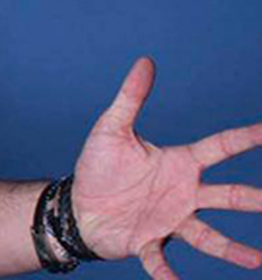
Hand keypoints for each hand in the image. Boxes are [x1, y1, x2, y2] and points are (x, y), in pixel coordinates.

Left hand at [72, 57, 261, 279]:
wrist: (77, 204)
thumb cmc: (98, 167)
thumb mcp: (112, 129)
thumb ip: (131, 98)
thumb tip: (145, 61)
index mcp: (178, 163)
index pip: (220, 147)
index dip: (246, 138)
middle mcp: (182, 194)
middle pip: (227, 196)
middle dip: (255, 199)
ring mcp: (169, 220)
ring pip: (207, 235)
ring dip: (230, 249)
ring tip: (256, 260)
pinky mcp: (147, 241)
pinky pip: (161, 260)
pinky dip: (169, 274)